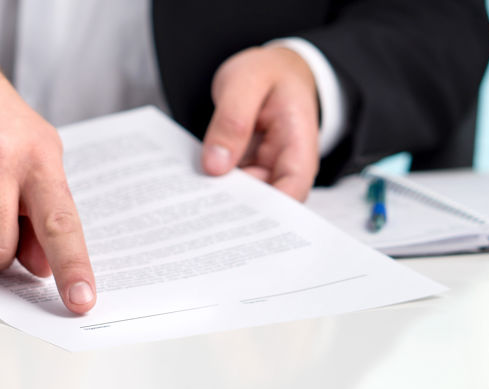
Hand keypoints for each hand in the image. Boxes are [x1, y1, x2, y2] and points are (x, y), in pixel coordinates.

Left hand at [201, 46, 319, 201]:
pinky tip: (190, 188)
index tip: (236, 217)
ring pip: (245, 199)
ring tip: (189, 202)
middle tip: (199, 210)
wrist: (270, 70)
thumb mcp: (246, 82)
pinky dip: (212, 187)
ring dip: (220, 200)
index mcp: (299, 143)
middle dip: (236, 210)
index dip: (270, 210)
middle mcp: (285, 165)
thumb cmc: (267, 73)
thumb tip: (216, 167)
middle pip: (267, 202)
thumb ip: (232, 121)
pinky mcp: (247, 170)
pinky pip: (231, 185)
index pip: (294, 188)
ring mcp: (265, 170)